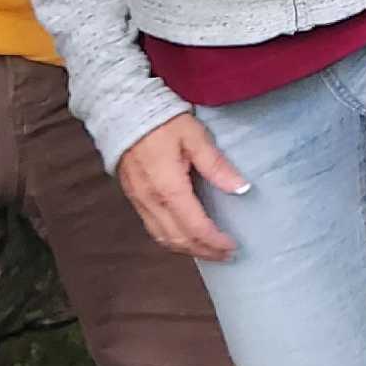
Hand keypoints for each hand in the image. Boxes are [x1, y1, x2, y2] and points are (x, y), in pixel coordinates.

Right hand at [117, 112, 249, 260]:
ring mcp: (140, 201)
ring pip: (163, 238)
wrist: (123, 110)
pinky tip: (185, 236)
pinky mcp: (134, 198)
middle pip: (179, 239)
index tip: (234, 246)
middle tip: (227, 255)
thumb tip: (242, 188)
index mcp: (169, 189)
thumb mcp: (195, 137)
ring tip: (209, 251)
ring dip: (187, 249)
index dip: (215, 242)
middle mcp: (152, 201)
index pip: (196, 227)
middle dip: (204, 251)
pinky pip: (153, 228)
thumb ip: (217, 165)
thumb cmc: (162, 121)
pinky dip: (171, 239)